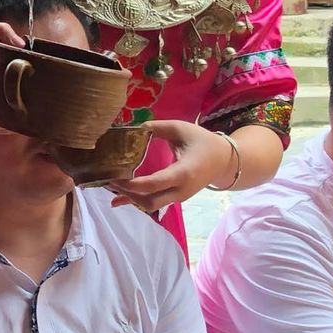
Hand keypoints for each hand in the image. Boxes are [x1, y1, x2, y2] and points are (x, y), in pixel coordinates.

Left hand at [111, 121, 234, 211]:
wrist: (224, 161)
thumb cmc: (202, 142)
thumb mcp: (180, 129)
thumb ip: (156, 127)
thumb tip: (132, 127)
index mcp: (183, 172)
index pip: (154, 184)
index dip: (131, 184)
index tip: (113, 176)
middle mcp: (181, 190)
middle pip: (149, 201)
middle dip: (127, 194)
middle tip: (108, 180)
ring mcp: (179, 197)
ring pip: (150, 205)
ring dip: (130, 198)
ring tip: (110, 186)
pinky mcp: (176, 198)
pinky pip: (154, 203)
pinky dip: (136, 200)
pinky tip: (118, 200)